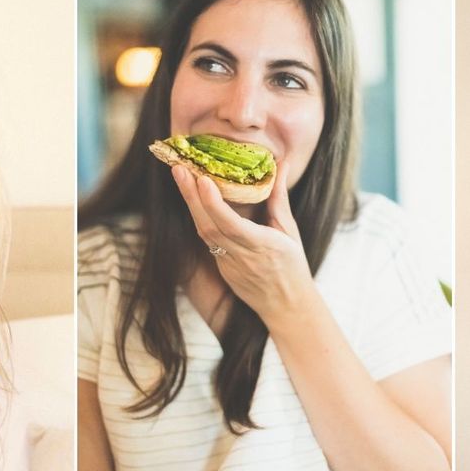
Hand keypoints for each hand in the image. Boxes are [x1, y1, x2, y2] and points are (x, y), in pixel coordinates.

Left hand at [171, 161, 315, 322]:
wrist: (285, 306)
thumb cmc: (292, 266)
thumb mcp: (290, 231)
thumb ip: (279, 198)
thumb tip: (281, 163)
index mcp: (262, 246)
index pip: (231, 225)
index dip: (214, 203)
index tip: (203, 180)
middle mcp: (241, 256)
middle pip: (208, 225)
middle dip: (191, 196)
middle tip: (179, 169)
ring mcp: (227, 263)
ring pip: (203, 232)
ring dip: (190, 204)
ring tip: (181, 176)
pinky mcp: (219, 266)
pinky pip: (205, 239)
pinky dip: (198, 217)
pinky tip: (191, 198)